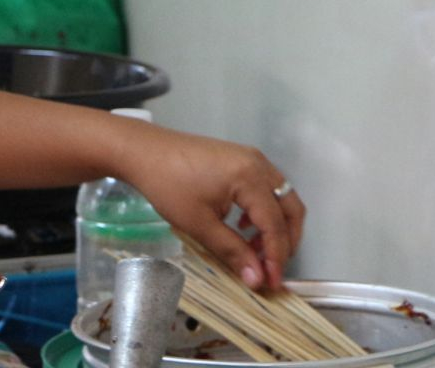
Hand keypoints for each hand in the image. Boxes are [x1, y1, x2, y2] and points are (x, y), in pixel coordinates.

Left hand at [117, 122, 306, 291]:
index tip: (272, 282)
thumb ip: (232, 251)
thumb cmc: (167, 185)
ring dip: (276, 226)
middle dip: (286, 241)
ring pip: (282, 197)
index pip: (275, 224)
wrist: (144, 151)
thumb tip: (256, 279)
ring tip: (255, 251)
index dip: (277, 257)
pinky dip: (264, 210)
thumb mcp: (199, 224)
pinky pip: (266, 188)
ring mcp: (252, 158)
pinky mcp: (241, 158)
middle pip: (290, 208)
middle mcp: (259, 164)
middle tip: (271, 268)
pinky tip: (243, 226)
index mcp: (250, 178)